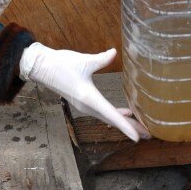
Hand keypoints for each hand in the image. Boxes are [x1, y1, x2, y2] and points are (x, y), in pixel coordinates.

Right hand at [19, 42, 149, 141]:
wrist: (42, 67)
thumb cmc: (61, 64)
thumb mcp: (83, 60)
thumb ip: (101, 59)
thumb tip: (114, 53)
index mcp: (88, 97)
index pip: (111, 115)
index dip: (126, 126)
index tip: (138, 136)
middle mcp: (87, 105)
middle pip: (112, 120)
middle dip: (130, 128)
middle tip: (148, 134)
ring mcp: (85, 105)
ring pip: (108, 118)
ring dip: (124, 123)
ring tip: (141, 127)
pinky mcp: (83, 101)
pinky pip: (103, 113)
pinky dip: (115, 115)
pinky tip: (126, 112)